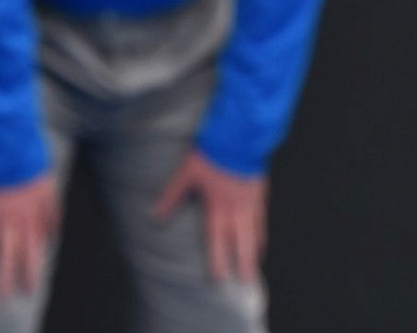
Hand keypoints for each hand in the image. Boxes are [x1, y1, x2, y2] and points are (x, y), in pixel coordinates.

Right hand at [0, 172, 60, 297]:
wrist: (14, 148)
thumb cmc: (35, 169)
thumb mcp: (51, 192)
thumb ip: (52, 216)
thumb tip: (51, 236)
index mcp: (30, 219)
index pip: (32, 252)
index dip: (31, 272)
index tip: (28, 288)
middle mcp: (9, 221)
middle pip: (7, 255)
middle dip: (4, 277)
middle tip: (0, 296)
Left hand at [152, 150, 266, 282]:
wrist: (240, 135)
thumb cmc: (213, 153)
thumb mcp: (187, 173)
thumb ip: (172, 196)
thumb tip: (154, 216)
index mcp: (218, 207)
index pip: (218, 241)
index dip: (218, 261)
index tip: (219, 278)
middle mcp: (237, 209)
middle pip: (242, 242)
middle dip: (244, 263)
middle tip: (246, 280)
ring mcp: (251, 201)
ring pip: (255, 231)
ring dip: (255, 249)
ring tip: (255, 263)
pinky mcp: (261, 191)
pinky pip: (262, 217)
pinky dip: (261, 230)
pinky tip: (260, 234)